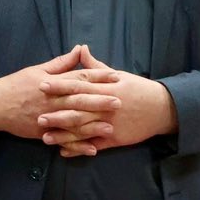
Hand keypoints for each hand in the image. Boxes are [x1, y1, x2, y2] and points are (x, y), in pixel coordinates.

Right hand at [0, 47, 112, 141]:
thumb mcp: (37, 69)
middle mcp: (52, 100)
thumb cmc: (17, 85)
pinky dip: (78, 146)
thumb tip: (79, 49)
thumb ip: (61, 62)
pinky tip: (92, 148)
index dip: (98, 77)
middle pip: (79, 100)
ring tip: (110, 126)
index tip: (115, 76)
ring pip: (73, 122)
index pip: (78, 78)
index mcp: (52, 82)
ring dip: (93, 125)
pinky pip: (63, 140)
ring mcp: (48, 118)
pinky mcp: (43, 132)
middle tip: (119, 101)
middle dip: (100, 101)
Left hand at [34, 45, 176, 157]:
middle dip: (57, 114)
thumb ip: (95, 65)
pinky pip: (94, 145)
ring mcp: (110, 124)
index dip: (59, 85)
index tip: (41, 85)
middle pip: (78, 110)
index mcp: (105, 88)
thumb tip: (81, 48)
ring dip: (64, 135)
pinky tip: (64, 151)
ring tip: (45, 138)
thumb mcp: (117, 74)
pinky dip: (79, 149)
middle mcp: (105, 107)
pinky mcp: (115, 139)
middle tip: (37, 116)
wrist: (162, 108)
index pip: (78, 85)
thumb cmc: (137, 88)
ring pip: (83, 130)